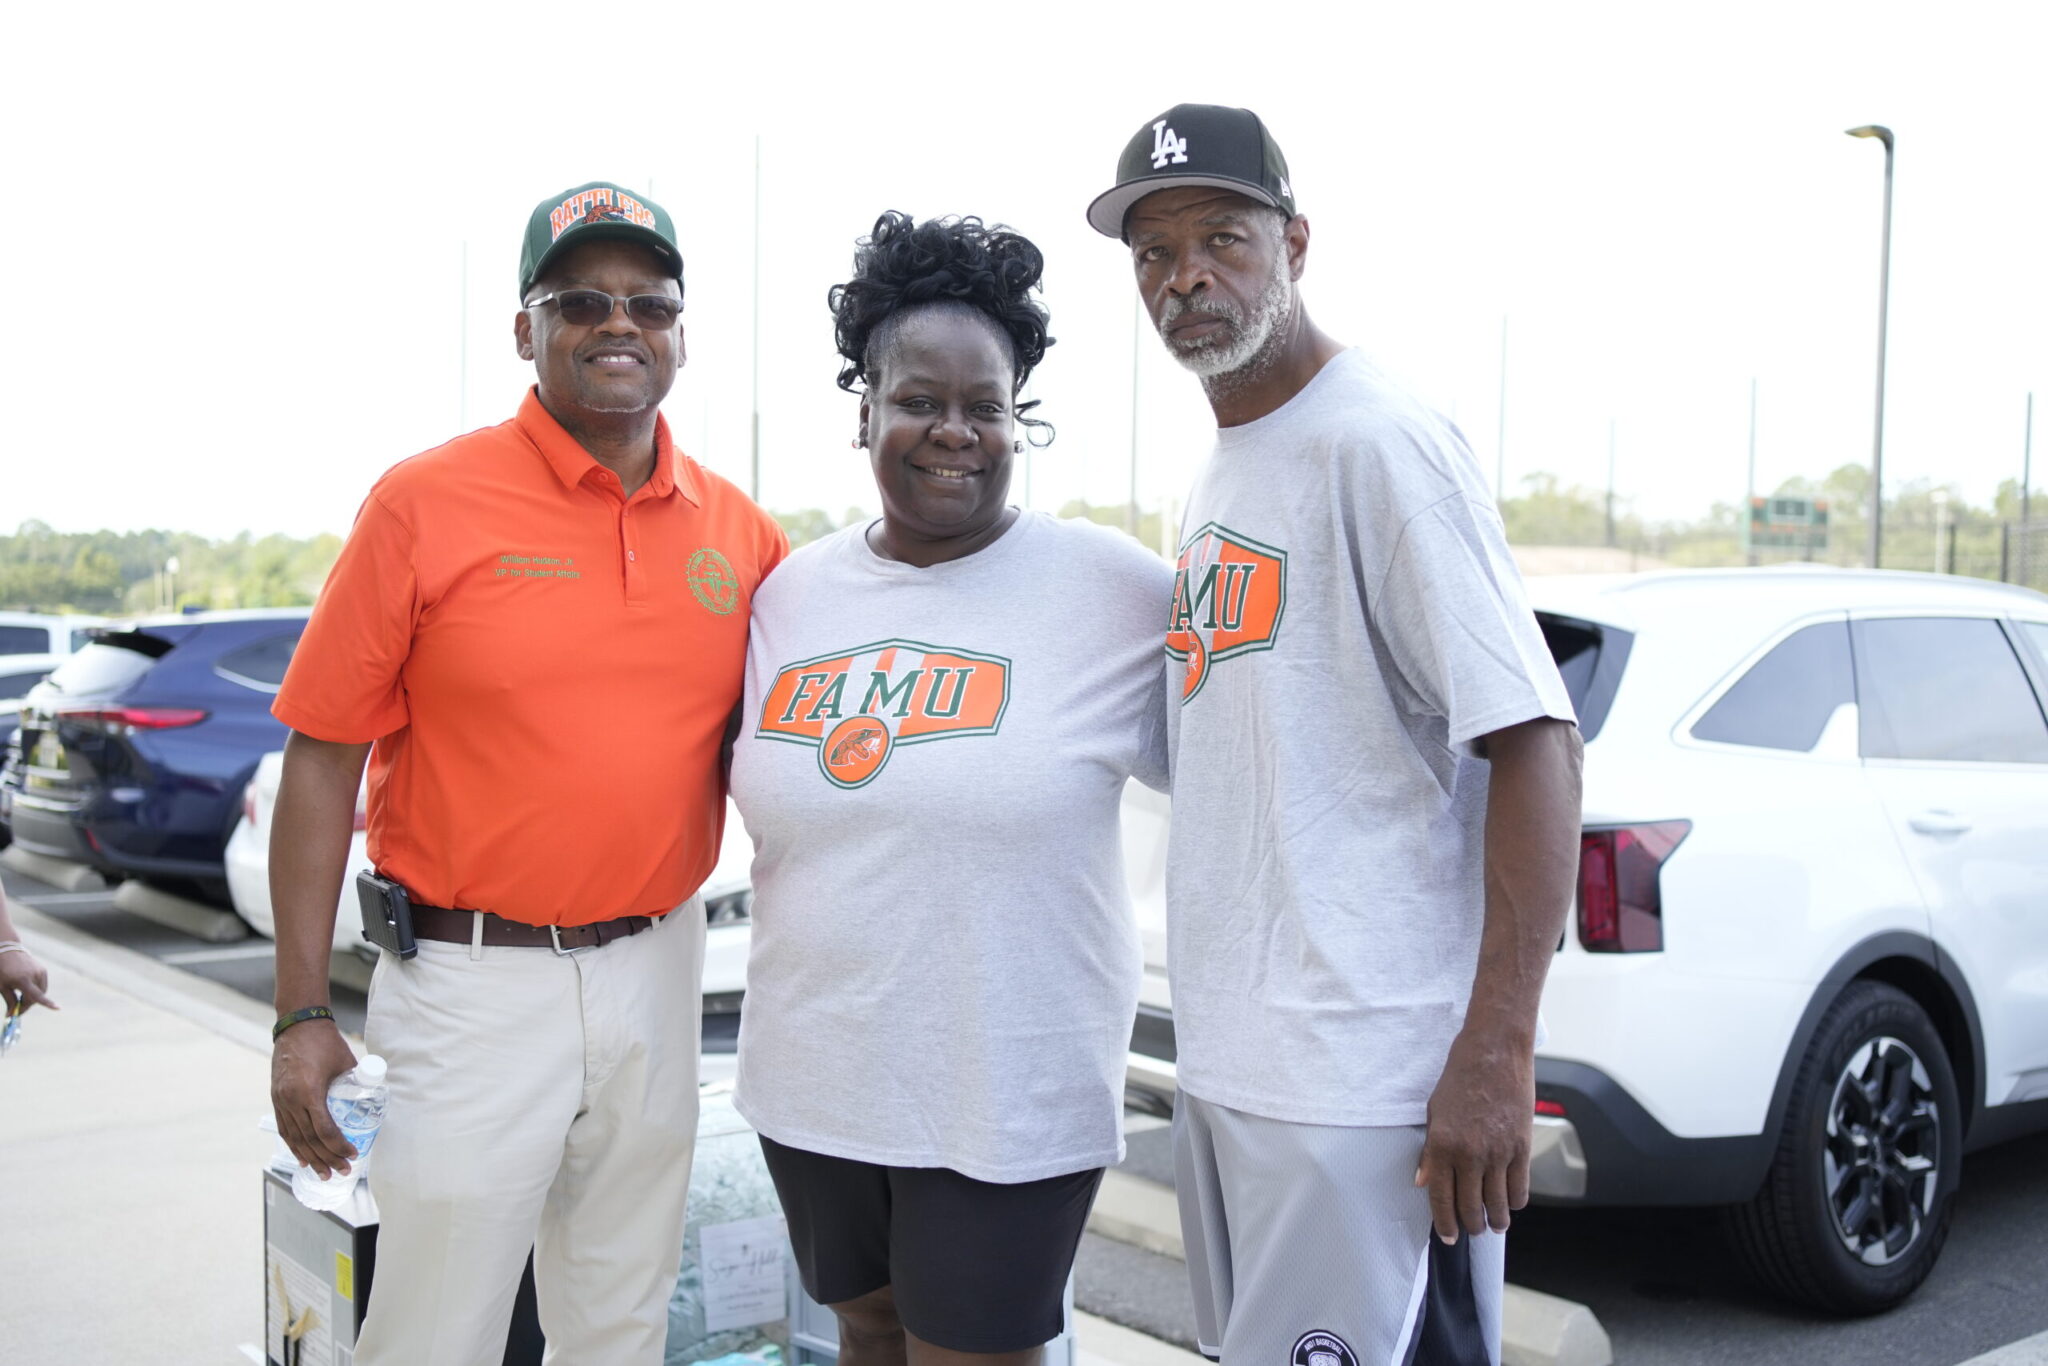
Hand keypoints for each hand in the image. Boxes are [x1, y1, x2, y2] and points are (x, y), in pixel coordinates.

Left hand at [0, 946, 56, 1014]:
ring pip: (41, 992)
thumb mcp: (3, 987)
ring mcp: (41, 972)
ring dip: (32, 997)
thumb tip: (12, 1014)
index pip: (37, 995)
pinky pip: (41, 985)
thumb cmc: (3, 970)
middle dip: (28, 1004)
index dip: (47, 1003)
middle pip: (37, 997)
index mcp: (23, 980)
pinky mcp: (43, 970)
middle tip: (17, 1009)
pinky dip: (36, 990)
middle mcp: (35, 975)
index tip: (58, 1008)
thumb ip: (10, 1001)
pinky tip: (27, 988)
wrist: (8, 951)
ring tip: (20, 997)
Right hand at [271, 1018, 359, 1177]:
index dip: (338, 1146)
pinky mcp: (276, 1098)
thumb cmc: (324, 1041)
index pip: (324, 1129)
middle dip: (327, 1158)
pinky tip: (302, 1158)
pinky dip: (293, 1145)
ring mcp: (281, 1100)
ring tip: (323, 1173)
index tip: (352, 1155)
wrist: (297, 1025)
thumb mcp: (346, 1062)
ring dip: (310, 1158)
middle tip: (342, 1171)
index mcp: (310, 1091)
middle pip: (310, 1139)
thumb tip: (374, 1099)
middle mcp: (292, 1100)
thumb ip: (356, 1082)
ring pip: (295, 1138)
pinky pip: (284, 1128)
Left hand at [1415, 1029, 1533, 1242]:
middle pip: (1471, 1208)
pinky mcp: (1521, 1148)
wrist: (1493, 1053)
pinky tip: (1510, 1203)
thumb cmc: (1459, 1078)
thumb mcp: (1434, 1113)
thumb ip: (1430, 1152)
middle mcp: (1470, 1155)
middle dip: (1471, 1226)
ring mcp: (1498, 1153)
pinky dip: (1515, 1202)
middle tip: (1472, 1230)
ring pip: (1499, 1205)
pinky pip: (1520, 1188)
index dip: (1445, 1224)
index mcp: (1442, 1146)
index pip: (1442, 1199)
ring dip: (1496, 1220)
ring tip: (1494, 1223)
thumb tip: (1425, 1183)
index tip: (1448, 1236)